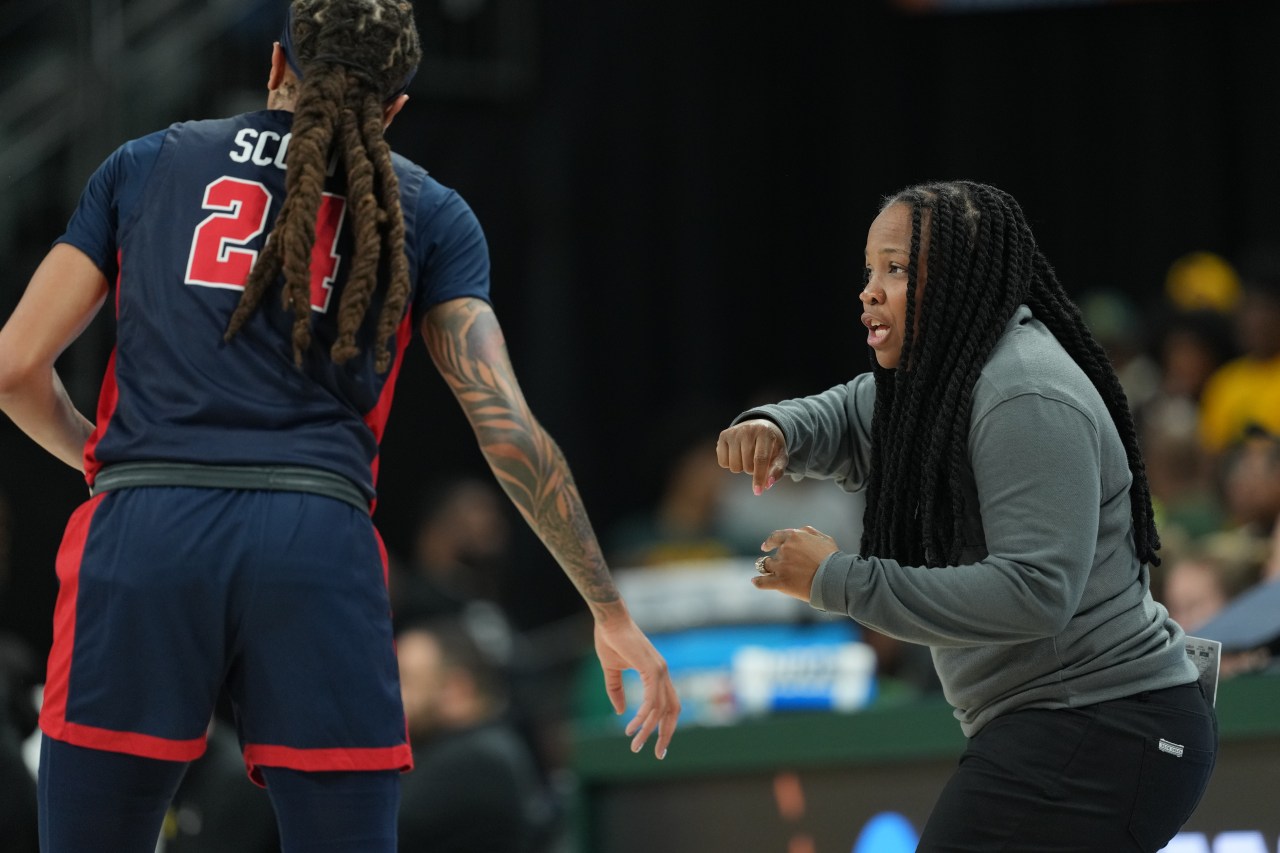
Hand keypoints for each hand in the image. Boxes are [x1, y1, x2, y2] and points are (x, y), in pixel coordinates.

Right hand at [594, 611, 679, 758]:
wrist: (609, 620)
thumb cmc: (610, 640)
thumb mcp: (611, 671)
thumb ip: (616, 691)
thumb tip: (621, 712)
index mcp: (658, 673)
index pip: (669, 704)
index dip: (665, 724)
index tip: (658, 743)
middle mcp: (663, 673)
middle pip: (673, 710)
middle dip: (666, 733)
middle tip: (658, 754)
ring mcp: (660, 670)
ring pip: (660, 709)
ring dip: (649, 729)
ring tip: (635, 744)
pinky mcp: (651, 669)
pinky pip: (651, 700)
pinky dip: (643, 716)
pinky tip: (632, 727)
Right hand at [717, 418, 786, 494]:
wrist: (761, 426)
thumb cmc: (772, 446)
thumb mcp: (780, 457)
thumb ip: (777, 471)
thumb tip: (767, 485)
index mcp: (765, 432)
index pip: (760, 459)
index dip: (759, 477)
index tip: (758, 492)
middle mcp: (747, 429)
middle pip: (747, 466)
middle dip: (753, 470)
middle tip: (757, 461)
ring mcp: (734, 432)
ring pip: (734, 466)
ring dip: (742, 467)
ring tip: (747, 457)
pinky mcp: (723, 435)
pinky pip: (722, 463)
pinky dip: (730, 464)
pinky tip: (737, 455)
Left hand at [753, 525, 838, 600]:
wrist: (834, 579)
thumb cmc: (833, 559)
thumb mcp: (824, 539)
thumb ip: (808, 532)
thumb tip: (798, 531)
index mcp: (793, 537)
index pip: (775, 537)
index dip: (769, 542)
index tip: (765, 547)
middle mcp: (784, 550)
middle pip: (773, 554)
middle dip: (776, 560)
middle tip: (782, 566)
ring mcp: (781, 567)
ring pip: (766, 566)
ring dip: (768, 569)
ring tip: (770, 574)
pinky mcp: (780, 582)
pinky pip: (762, 582)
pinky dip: (758, 582)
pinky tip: (755, 581)